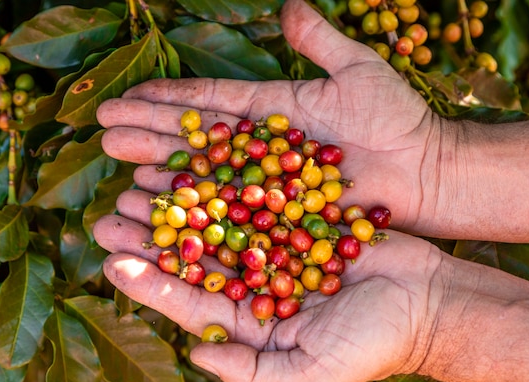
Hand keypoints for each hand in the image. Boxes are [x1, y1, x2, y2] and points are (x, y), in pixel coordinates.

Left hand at [94, 186, 444, 381]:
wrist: (427, 301)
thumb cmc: (373, 344)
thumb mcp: (312, 375)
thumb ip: (253, 375)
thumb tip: (197, 355)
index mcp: (250, 324)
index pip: (190, 303)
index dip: (149, 282)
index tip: (112, 260)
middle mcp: (255, 285)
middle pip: (194, 258)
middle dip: (152, 237)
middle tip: (112, 211)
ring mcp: (274, 248)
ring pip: (216, 223)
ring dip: (180, 204)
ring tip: (142, 181)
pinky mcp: (297, 219)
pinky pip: (254, 198)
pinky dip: (225, 182)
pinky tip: (198, 164)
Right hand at [96, 0, 448, 235]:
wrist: (426, 173)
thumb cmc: (398, 120)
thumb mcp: (357, 69)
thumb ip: (320, 41)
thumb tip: (289, 5)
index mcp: (273, 109)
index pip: (209, 102)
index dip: (167, 99)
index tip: (126, 95)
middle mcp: (261, 148)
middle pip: (195, 137)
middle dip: (147, 130)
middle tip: (102, 127)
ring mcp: (267, 182)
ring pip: (204, 173)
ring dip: (159, 165)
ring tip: (115, 158)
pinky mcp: (278, 214)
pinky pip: (230, 209)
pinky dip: (196, 206)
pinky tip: (159, 202)